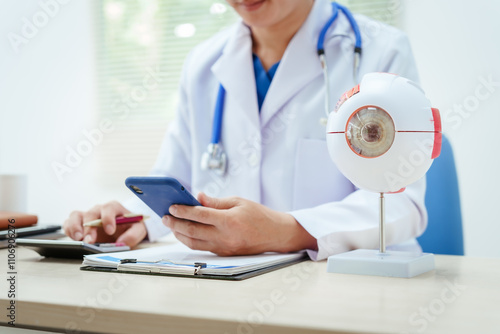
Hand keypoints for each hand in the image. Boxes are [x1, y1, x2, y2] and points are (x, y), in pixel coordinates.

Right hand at [63, 201, 146, 246]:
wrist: (124, 229)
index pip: (109, 208)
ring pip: (76, 215)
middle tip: (91, 241)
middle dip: (90, 227)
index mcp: (114, 208)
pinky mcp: (79, 224)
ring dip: (75, 226)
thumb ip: (133, 235)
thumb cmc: (130, 227)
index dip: (108, 218)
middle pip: (91, 213)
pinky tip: (74, 239)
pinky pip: (69, 223)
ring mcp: (87, 216)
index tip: (110, 231)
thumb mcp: (138, 230)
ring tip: (78, 239)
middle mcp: (99, 210)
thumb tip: (122, 242)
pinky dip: (69, 230)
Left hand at [163, 193, 316, 255]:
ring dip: (179, 234)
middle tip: (165, 216)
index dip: (183, 210)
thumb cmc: (259, 215)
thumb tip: (198, 197)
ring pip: (194, 243)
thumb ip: (216, 202)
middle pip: (193, 231)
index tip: (172, 206)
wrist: (276, 235)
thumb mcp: (239, 201)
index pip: (200, 215)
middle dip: (176, 224)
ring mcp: (224, 248)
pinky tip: (184, 233)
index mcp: (230, 221)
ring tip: (171, 225)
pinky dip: (190, 240)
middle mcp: (226, 237)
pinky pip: (202, 247)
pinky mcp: (224, 253)